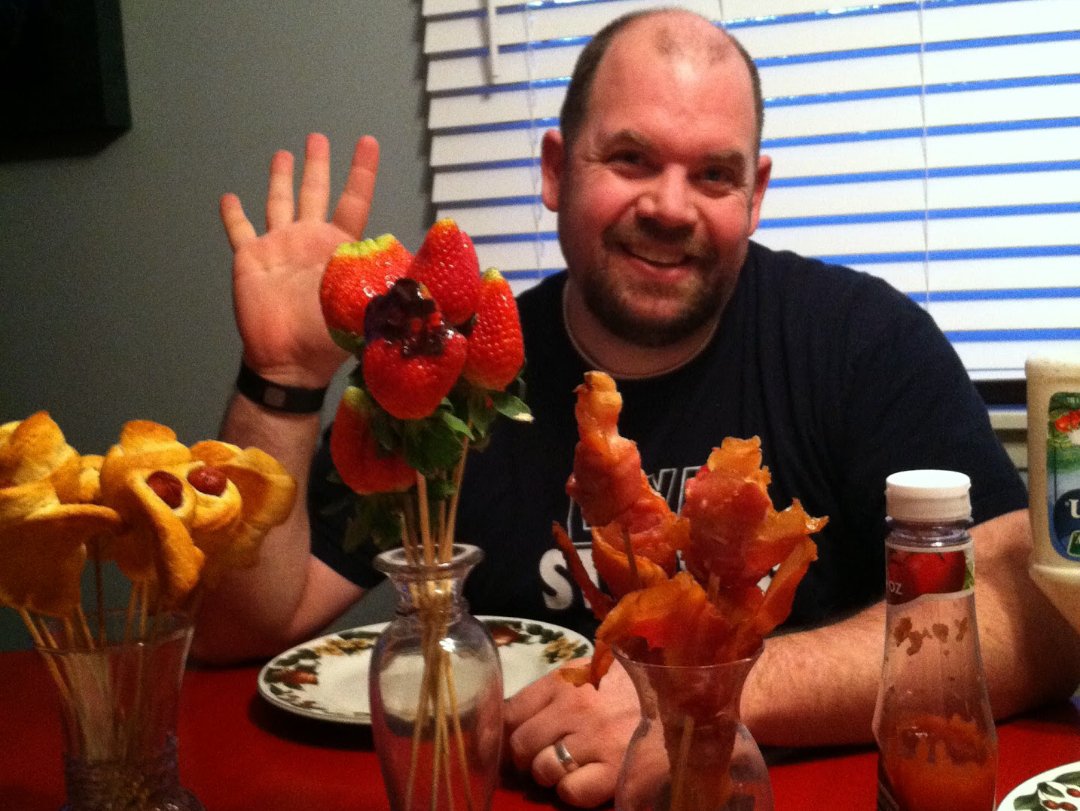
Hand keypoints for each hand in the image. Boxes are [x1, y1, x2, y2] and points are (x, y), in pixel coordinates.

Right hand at [220, 133, 379, 387]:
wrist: (289, 359)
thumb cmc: (328, 335)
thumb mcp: (366, 304)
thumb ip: (391, 281)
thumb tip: (430, 267)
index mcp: (340, 246)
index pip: (354, 200)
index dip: (361, 172)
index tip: (367, 142)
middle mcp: (310, 239)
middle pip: (316, 192)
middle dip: (318, 165)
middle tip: (318, 138)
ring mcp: (279, 246)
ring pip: (279, 202)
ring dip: (280, 179)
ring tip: (282, 154)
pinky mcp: (250, 259)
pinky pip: (239, 231)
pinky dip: (233, 215)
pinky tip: (228, 197)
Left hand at [504, 658, 639, 807]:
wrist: (686, 696)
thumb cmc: (634, 684)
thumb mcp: (590, 671)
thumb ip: (555, 689)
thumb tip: (512, 715)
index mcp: (565, 681)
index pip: (511, 712)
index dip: (508, 731)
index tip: (517, 739)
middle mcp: (575, 709)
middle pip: (521, 745)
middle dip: (527, 757)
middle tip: (543, 757)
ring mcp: (595, 741)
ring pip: (543, 770)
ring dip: (551, 774)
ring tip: (569, 767)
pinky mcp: (616, 771)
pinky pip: (571, 793)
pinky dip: (573, 791)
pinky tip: (589, 780)